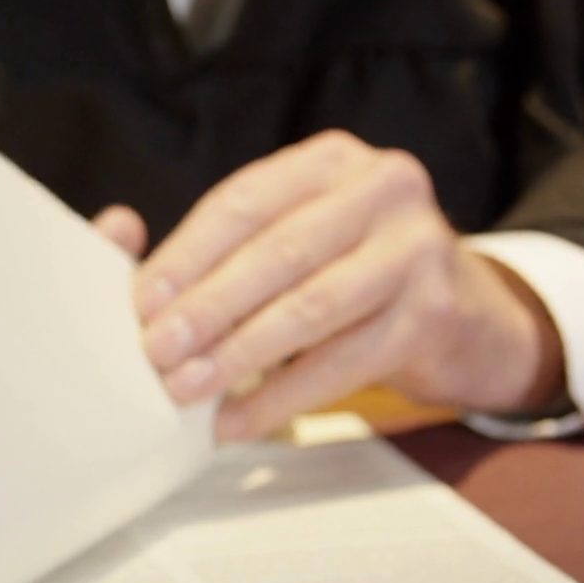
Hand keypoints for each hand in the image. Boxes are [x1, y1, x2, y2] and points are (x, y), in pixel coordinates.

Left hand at [126, 130, 565, 441]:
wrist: (465, 314)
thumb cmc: (353, 271)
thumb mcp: (298, 236)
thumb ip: (223, 241)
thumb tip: (118, 237)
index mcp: (331, 160)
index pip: (243, 202)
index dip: (188, 254)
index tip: (142, 301)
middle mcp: (382, 189)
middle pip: (276, 253)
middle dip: (208, 308)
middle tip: (155, 352)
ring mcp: (417, 249)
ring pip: (310, 308)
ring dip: (239, 356)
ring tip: (187, 391)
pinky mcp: (433, 313)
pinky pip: (342, 363)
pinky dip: (281, 398)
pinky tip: (237, 422)